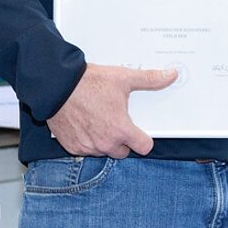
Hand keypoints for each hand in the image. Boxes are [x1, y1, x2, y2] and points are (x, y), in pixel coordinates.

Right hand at [46, 63, 176, 157]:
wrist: (56, 86)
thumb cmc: (89, 83)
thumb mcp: (123, 78)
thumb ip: (150, 79)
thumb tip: (170, 75)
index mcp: (121, 129)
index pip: (144, 147)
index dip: (144, 139)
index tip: (140, 132)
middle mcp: (105, 143)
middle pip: (123, 152)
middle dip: (123, 140)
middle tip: (117, 121)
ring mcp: (87, 147)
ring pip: (104, 151)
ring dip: (104, 141)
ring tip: (99, 120)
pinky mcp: (72, 147)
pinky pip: (86, 150)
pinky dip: (87, 141)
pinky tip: (85, 124)